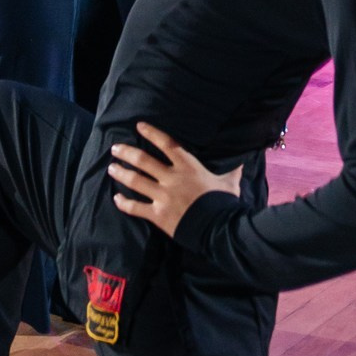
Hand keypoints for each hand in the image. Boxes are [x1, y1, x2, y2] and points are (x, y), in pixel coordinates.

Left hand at [108, 122, 242, 237]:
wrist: (219, 229)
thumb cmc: (224, 203)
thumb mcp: (230, 182)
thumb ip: (232, 169)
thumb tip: (244, 159)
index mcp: (188, 166)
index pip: (166, 144)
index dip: (152, 133)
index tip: (139, 126)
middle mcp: (172, 178)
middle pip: (143, 160)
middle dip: (127, 152)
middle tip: (115, 148)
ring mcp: (163, 196)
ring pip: (135, 181)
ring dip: (121, 173)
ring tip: (111, 167)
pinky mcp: (158, 215)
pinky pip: (135, 207)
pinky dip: (124, 203)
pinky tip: (116, 198)